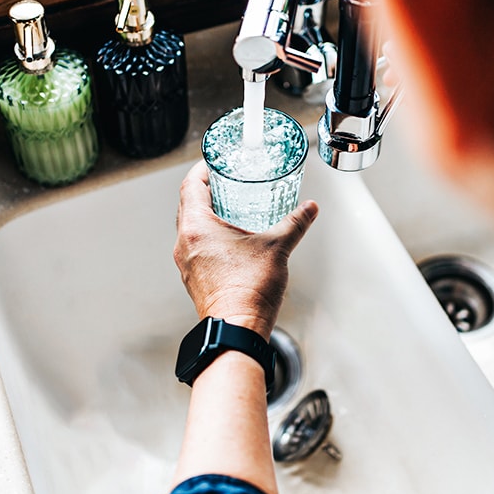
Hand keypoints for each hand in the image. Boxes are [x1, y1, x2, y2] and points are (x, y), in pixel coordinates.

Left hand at [174, 161, 318, 339]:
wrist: (237, 331)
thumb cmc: (249, 291)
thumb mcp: (277, 247)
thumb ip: (294, 223)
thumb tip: (309, 209)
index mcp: (196, 228)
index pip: (190, 186)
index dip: (202, 170)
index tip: (213, 163)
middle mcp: (184, 244)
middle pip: (187, 206)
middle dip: (205, 191)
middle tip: (224, 182)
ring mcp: (187, 264)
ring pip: (190, 229)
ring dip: (205, 215)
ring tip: (228, 208)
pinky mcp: (194, 279)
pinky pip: (195, 248)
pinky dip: (208, 237)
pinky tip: (229, 241)